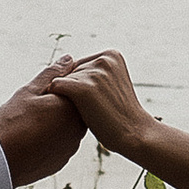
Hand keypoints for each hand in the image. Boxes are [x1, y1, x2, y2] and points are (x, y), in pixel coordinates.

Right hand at [0, 63, 86, 188]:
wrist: (0, 161)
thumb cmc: (13, 122)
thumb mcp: (29, 91)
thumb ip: (52, 74)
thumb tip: (69, 59)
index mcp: (73, 108)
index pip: (77, 90)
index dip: (60, 87)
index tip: (43, 90)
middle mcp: (78, 129)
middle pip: (75, 110)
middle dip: (60, 105)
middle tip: (36, 105)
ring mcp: (71, 147)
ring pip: (68, 128)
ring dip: (57, 123)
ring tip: (32, 122)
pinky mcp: (62, 161)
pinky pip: (61, 145)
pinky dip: (51, 140)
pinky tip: (33, 138)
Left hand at [49, 48, 156, 164]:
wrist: (134, 134)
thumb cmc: (118, 114)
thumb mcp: (111, 83)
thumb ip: (93, 71)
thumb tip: (64, 62)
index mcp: (112, 54)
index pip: (79, 65)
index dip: (81, 85)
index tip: (99, 99)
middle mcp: (103, 59)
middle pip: (69, 71)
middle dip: (74, 90)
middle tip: (95, 107)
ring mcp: (94, 73)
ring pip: (62, 80)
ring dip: (68, 98)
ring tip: (89, 111)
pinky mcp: (82, 88)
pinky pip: (55, 87)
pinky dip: (56, 100)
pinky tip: (73, 113)